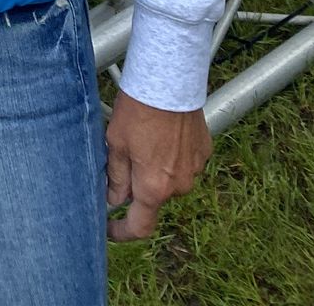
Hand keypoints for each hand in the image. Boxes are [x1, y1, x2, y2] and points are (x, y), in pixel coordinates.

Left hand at [105, 90, 211, 240]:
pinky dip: (171, 154)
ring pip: (168, 178)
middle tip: (124, 155)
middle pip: (152, 196)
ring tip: (144, 135)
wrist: (169, 81)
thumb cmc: (139, 109)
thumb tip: (113, 200)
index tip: (109, 228)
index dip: (122, 232)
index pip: (139, 226)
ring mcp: (194, 169)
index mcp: (154, 188)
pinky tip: (161, 131)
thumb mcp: (115, 142)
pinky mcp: (203, 152)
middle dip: (137, 184)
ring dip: (155, 167)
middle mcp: (178, 186)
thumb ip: (116, 177)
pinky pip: (183, 162)